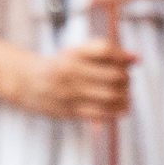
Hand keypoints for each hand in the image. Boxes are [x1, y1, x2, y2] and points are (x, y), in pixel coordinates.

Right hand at [3, 39, 133, 121]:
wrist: (27, 83)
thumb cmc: (58, 66)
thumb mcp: (76, 52)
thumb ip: (104, 52)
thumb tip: (136, 59)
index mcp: (72, 53)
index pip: (105, 50)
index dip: (123, 55)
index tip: (133, 60)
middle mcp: (69, 72)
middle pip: (112, 75)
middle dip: (126, 79)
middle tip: (127, 80)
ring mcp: (68, 93)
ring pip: (109, 96)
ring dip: (124, 97)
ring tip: (125, 95)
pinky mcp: (68, 111)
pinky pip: (99, 114)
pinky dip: (114, 112)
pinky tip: (118, 109)